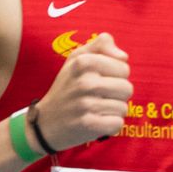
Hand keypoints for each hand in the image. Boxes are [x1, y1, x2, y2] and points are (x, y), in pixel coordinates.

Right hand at [35, 32, 130, 150]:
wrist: (45, 122)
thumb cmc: (67, 87)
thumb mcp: (77, 58)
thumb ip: (101, 45)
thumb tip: (123, 56)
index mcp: (83, 62)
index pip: (124, 68)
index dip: (116, 76)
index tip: (100, 80)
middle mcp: (84, 82)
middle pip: (127, 88)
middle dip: (116, 95)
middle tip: (98, 98)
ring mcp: (85, 105)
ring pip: (122, 108)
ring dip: (112, 112)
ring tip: (95, 110)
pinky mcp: (88, 125)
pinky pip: (117, 124)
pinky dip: (109, 126)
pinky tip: (96, 122)